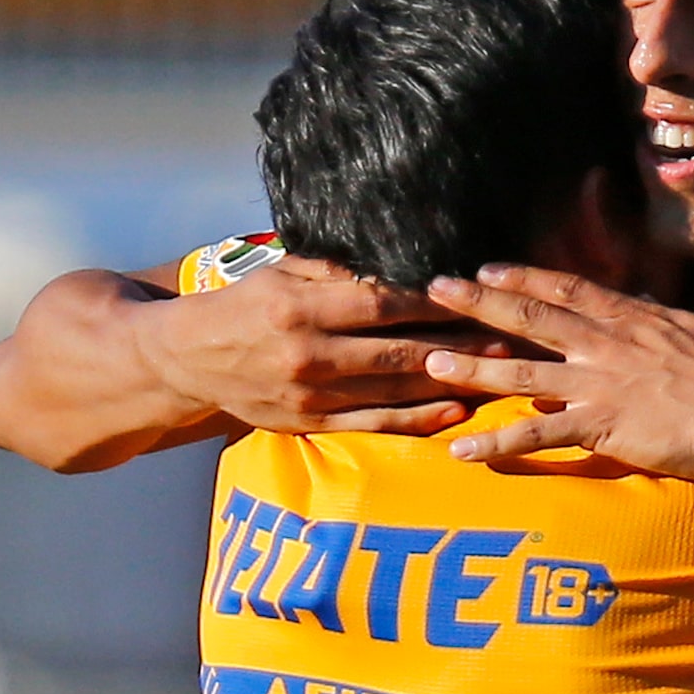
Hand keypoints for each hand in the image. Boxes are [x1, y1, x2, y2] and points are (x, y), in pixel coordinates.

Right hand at [144, 255, 492, 434]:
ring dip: (451, 381)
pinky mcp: (311, 424)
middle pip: (398, 350)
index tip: (470, 295)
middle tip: (507, 337)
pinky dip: (419, 418)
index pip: (380, 304)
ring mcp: (312, 395)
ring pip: (394, 389)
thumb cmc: (240, 306)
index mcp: (300, 307)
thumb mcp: (278, 273)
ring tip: (497, 372)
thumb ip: (332, 271)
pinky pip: (375, 423)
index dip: (430, 302)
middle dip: (458, 344)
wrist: (185, 361)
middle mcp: (309, 354)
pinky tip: (456, 409)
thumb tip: (391, 269)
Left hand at [418, 264, 693, 481]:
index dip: (524, 278)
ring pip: (521, 374)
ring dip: (472, 368)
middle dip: (479, 303)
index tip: (487, 270)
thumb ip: (658, 318)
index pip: (568, 290)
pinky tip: (461, 450)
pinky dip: (497, 443)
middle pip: (531, 319)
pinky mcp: (599, 426)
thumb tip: (638, 302)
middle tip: (436, 289)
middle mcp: (606, 345)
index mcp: (631, 320)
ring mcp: (599, 385)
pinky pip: (537, 435)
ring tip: (430, 363)